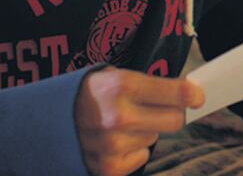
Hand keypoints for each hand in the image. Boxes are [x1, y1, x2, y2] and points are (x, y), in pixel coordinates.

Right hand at [75, 68, 204, 175]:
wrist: (44, 122)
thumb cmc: (87, 94)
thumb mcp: (113, 76)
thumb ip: (149, 84)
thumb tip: (189, 92)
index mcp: (122, 86)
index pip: (176, 92)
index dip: (192, 94)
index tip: (198, 95)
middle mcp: (119, 117)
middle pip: (175, 120)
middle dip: (173, 112)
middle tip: (159, 107)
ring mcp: (113, 146)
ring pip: (155, 137)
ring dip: (146, 130)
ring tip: (121, 122)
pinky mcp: (108, 169)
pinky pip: (142, 157)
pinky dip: (133, 150)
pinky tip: (114, 140)